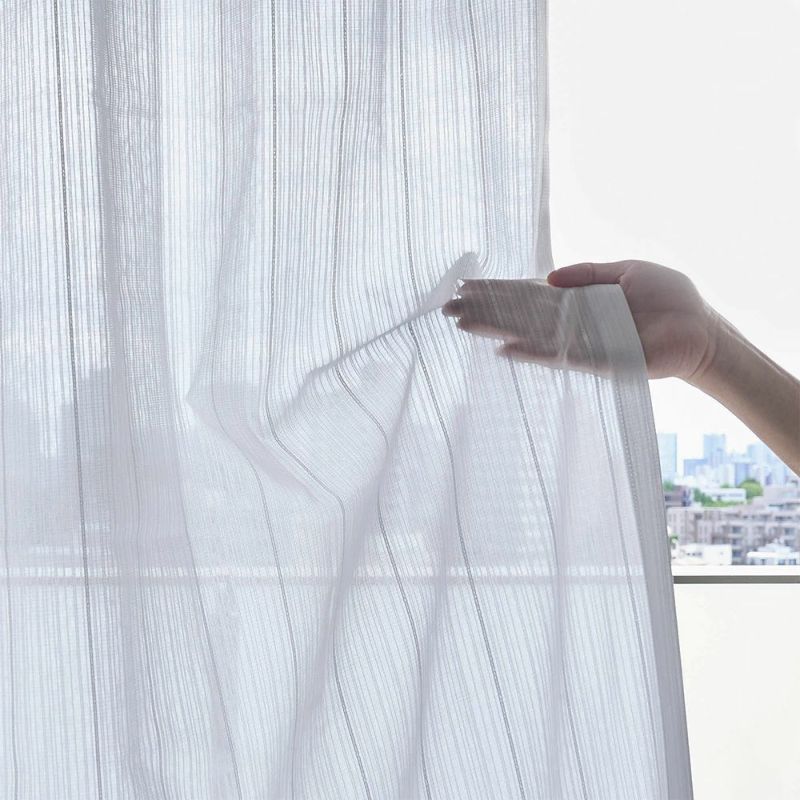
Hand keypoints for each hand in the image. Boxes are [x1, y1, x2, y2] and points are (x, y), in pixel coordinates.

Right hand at [441, 260, 717, 380]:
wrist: (701, 329)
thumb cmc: (670, 297)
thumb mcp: (627, 270)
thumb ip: (588, 274)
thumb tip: (547, 278)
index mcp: (579, 299)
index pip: (529, 293)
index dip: (498, 290)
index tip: (466, 286)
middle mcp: (573, 321)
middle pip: (521, 314)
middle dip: (485, 310)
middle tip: (448, 307)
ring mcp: (581, 342)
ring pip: (530, 335)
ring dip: (496, 330)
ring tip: (463, 324)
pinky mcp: (596, 361)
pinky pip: (558, 357)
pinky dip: (532, 353)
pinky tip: (504, 348)